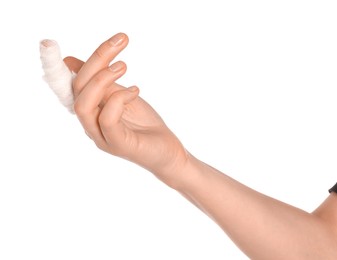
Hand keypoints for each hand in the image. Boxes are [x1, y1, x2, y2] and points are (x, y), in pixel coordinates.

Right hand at [64, 33, 187, 185]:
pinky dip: (119, 99)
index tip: (50, 43)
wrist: (167, 151)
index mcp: (90, 111)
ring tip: (123, 66)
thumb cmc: (143, 123)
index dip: (55, 67)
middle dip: (96, 60)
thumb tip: (71, 61)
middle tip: (120, 42)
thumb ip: (101, 82)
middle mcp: (90, 124)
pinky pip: (107, 119)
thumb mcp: (121, 95)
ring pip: (84, 104)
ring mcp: (101, 137)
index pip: (67, 87)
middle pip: (78, 89)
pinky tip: (135, 91)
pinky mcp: (117, 144)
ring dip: (102, 79)